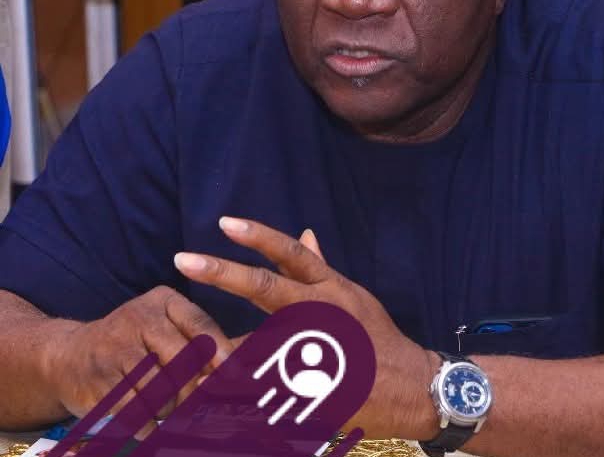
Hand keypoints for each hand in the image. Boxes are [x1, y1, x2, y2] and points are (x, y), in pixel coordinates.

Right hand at [42, 285, 233, 419]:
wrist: (70, 355)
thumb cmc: (136, 342)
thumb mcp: (169, 326)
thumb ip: (209, 338)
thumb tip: (261, 348)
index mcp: (163, 301)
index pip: (200, 325)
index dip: (221, 352)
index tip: (237, 376)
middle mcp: (139, 317)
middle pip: (183, 361)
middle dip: (196, 387)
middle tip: (201, 402)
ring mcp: (115, 347)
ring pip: (162, 389)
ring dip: (171, 407)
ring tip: (169, 406)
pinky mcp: (97, 379)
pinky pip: (136, 410)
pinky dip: (149, 423)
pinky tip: (150, 422)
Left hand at [174, 219, 438, 438]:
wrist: (408, 384)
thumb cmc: (376, 334)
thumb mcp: (351, 293)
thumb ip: (321, 267)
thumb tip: (306, 232)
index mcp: (328, 287)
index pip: (289, 253)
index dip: (258, 235)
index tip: (224, 223)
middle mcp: (317, 310)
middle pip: (263, 286)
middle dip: (221, 272)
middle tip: (184, 259)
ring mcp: (310, 347)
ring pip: (253, 341)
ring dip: (217, 346)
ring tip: (186, 349)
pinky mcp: (308, 382)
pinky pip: (263, 386)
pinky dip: (238, 388)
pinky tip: (211, 392)